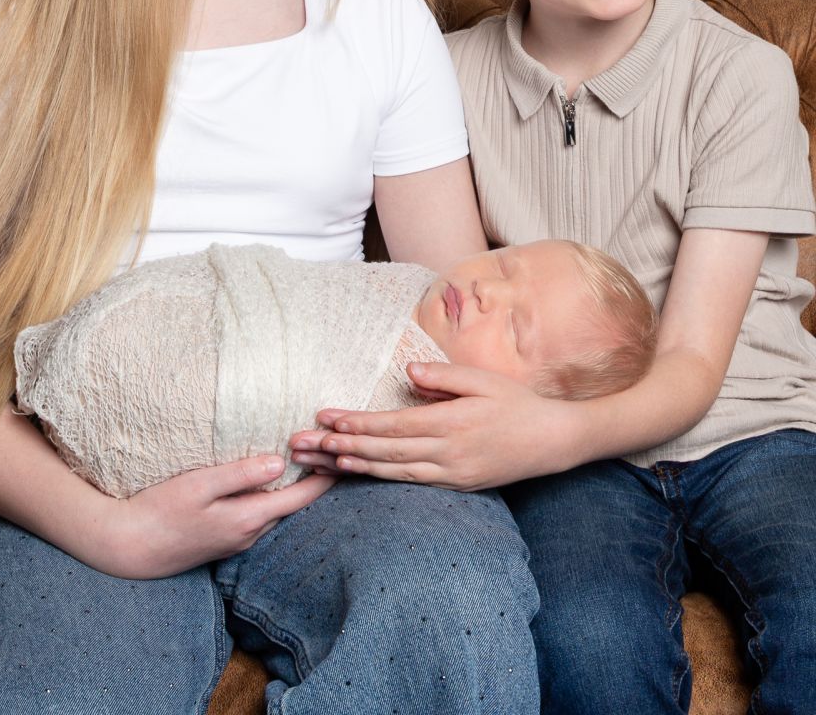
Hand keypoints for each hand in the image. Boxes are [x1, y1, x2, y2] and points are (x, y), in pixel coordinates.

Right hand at [94, 455, 333, 578]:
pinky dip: (272, 495)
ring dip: (292, 486)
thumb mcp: (200, 485)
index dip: (323, 475)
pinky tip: (270, 479)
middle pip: (293, 505)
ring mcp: (237, 540)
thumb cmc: (161, 511)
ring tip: (306, 457)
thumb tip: (279, 462)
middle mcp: (249, 534)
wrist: (130, 548)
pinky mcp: (224, 539)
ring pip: (277, 511)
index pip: (300, 497)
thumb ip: (241, 474)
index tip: (341, 452)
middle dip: (312, 477)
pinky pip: (260, 515)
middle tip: (328, 447)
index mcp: (248, 519)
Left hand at [292, 361, 579, 489]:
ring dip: (353, 465)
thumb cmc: (517, 402)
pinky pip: (410, 483)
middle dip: (340, 446)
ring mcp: (451, 474)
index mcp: (450, 423)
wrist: (553, 441)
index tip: (326, 418)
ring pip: (392, 472)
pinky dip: (381, 478)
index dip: (357, 423)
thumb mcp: (483, 379)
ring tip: (320, 460)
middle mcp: (446, 453)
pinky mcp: (456, 485)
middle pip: (383, 451)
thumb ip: (443, 376)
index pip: (392, 425)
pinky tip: (359, 472)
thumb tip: (406, 371)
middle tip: (304, 442)